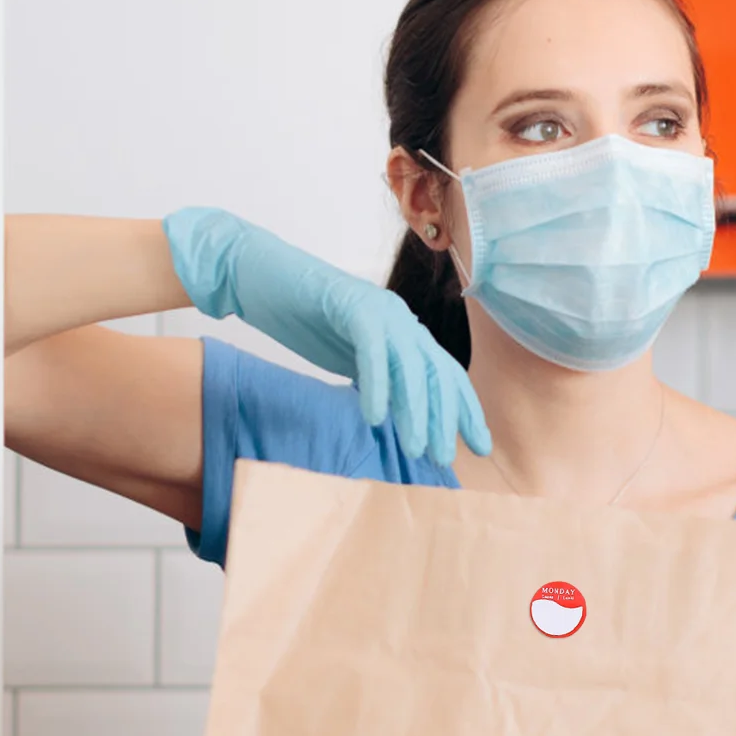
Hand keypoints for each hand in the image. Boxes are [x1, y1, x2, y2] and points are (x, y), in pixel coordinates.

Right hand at [163, 207, 489, 465]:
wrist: (257, 275)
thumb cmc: (301, 319)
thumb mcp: (350, 358)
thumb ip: (379, 381)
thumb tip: (401, 421)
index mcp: (406, 332)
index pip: (447, 376)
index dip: (465, 412)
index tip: (478, 448)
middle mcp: (402, 320)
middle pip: (439, 374)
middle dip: (447, 418)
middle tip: (445, 460)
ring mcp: (379, 311)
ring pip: (412, 365)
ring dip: (416, 411)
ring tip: (418, 449)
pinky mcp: (351, 307)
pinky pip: (374, 351)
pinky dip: (377, 386)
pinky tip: (376, 419)